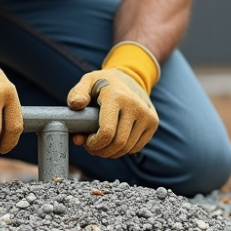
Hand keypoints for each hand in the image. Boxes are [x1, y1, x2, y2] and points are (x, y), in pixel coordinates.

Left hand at [66, 42, 159, 157]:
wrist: (131, 77)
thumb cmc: (103, 83)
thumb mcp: (87, 81)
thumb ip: (77, 93)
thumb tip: (76, 106)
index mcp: (116, 96)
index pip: (107, 132)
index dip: (95, 144)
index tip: (87, 142)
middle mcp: (135, 105)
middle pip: (118, 143)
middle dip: (102, 151)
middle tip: (92, 148)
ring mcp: (147, 114)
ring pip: (127, 148)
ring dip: (112, 152)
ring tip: (102, 145)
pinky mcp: (153, 122)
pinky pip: (137, 147)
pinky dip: (124, 150)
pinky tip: (115, 141)